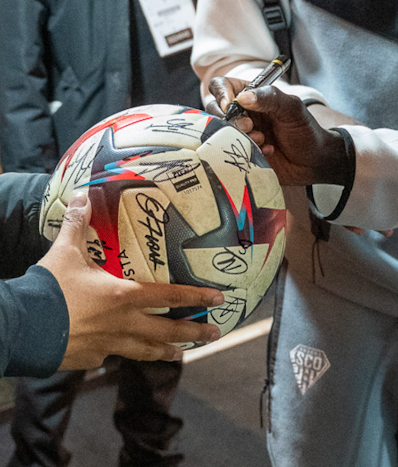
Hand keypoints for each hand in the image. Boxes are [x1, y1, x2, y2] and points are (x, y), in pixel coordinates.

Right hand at [38, 192, 224, 369]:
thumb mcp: (66, 250)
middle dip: (194, 333)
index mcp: (123, 296)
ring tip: (181, 354)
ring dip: (164, 351)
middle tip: (214, 334)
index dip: (196, 296)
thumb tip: (82, 195)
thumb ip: (79, 224)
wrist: (22, 328)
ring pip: (144, 351)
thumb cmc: (50, 289)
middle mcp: (122, 323)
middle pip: (166, 331)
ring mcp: (108, 345)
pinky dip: (121, 353)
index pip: (169, 295)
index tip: (218, 299)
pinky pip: (111, 356)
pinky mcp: (90, 359)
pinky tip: (122, 352)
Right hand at [209, 79, 351, 186]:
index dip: (221, 93)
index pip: (222, 86)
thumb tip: (242, 98)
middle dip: (230, 120)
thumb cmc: (305, 129)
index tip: (230, 105)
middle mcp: (241, 114)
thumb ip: (270, 98)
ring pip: (219, 132)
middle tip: (250, 127)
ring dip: (239, 136)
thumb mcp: (292, 108)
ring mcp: (239, 135)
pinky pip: (229, 151)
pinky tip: (267, 152)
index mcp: (251, 96)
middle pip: (215, 110)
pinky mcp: (240, 154)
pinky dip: (246, 150)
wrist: (314, 161)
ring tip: (262, 139)